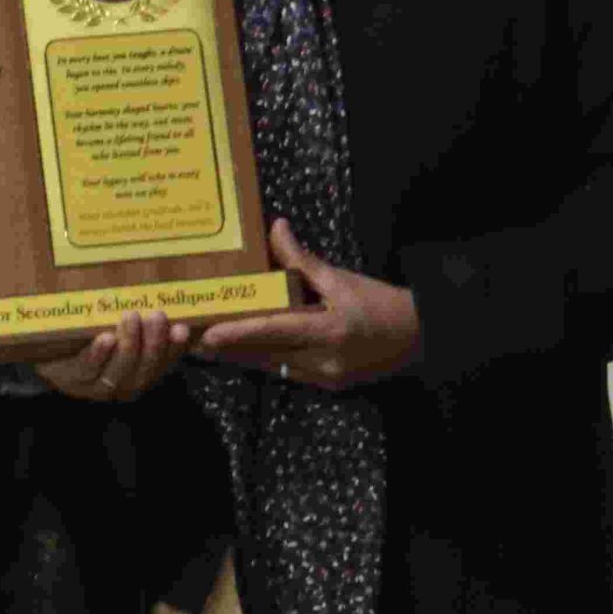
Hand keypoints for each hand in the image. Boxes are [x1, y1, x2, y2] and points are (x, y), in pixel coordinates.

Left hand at [34, 309, 193, 402]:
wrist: (45, 351)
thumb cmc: (88, 336)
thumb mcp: (118, 327)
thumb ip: (143, 321)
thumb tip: (169, 299)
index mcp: (140, 373)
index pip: (164, 363)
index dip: (175, 348)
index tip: (182, 328)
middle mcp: (122, 385)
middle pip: (144, 370)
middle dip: (153, 343)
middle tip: (157, 316)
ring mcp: (96, 385)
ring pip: (119, 372)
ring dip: (129, 345)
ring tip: (131, 317)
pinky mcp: (72, 379)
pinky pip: (88, 368)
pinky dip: (99, 354)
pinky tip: (106, 337)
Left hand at [194, 219, 421, 390]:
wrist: (420, 337)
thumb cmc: (382, 303)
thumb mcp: (342, 279)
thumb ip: (303, 260)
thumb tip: (276, 228)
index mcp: (327, 330)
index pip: (273, 332)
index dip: (237, 334)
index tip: (207, 334)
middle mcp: (322, 360)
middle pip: (264, 355)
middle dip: (228, 349)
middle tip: (192, 340)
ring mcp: (325, 377)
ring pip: (273, 366)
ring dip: (243, 357)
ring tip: (211, 347)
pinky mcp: (329, 384)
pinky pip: (289, 372)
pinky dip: (268, 360)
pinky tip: (247, 352)